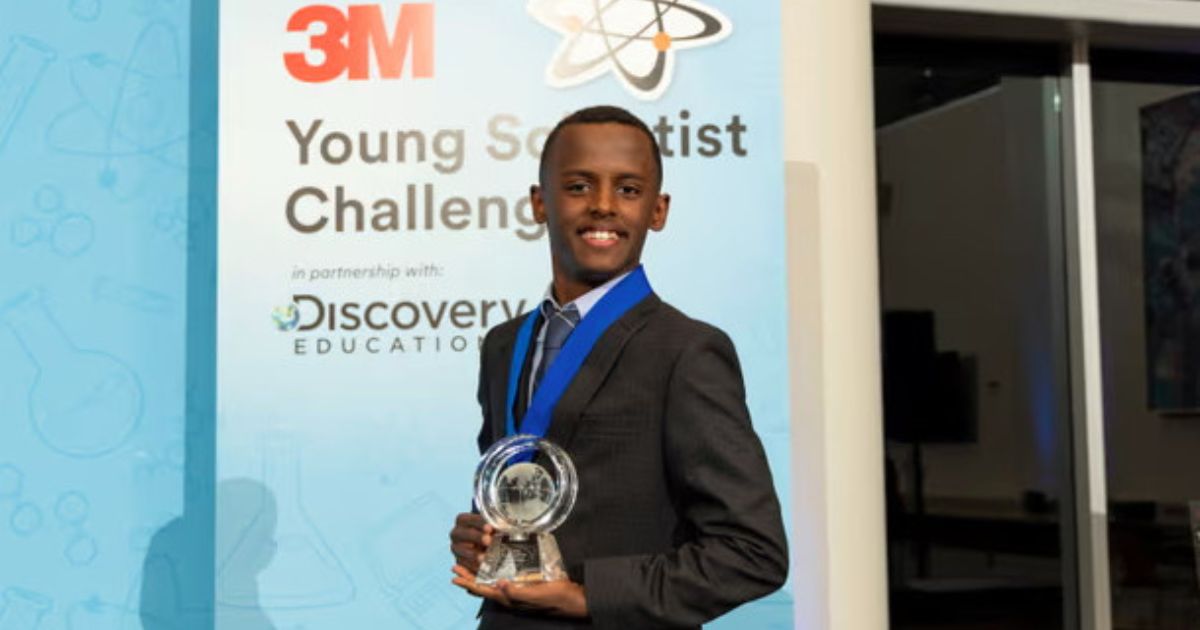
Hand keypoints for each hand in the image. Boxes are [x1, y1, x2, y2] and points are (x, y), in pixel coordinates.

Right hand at [449, 512, 492, 572]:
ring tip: (484, 557)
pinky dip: (473, 566)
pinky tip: (482, 567)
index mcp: (462, 520)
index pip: (468, 519)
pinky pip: (464, 564)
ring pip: (462, 550)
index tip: (490, 528)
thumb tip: (505, 527)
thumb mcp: (492, 527)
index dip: (479, 523)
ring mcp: (456, 548)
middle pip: (465, 534)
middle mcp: (456, 533)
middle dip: (477, 537)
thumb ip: (495, 526)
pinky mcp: (459, 561)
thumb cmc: (489, 532)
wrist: (482, 545)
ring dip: (474, 554)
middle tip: (488, 540)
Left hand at [450, 565, 587, 617]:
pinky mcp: (523, 583)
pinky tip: (493, 562)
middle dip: (468, 577)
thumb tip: (499, 584)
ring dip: (478, 573)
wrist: (570, 599)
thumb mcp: (535, 594)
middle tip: (455, 566)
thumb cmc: (554, 597)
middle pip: (482, 586)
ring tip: (468, 563)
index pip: (482, 590)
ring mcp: (515, 589)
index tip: (454, 575)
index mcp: (508, 598)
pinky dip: (493, 570)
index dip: (468, 583)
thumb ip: (517, 591)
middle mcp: (508, 594)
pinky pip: (503, 577)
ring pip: (490, 581)